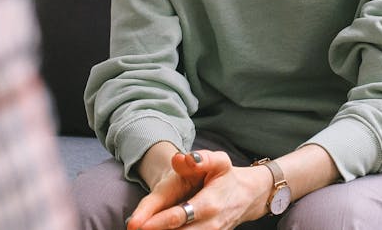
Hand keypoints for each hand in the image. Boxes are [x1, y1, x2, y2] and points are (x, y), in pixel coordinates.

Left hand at [128, 151, 270, 229]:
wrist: (247, 197)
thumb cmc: (227, 177)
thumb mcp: (219, 162)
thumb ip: (201, 159)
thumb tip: (181, 159)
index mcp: (210, 204)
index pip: (179, 216)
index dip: (156, 222)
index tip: (136, 225)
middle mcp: (210, 225)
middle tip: (133, 228)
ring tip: (142, 228)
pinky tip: (156, 229)